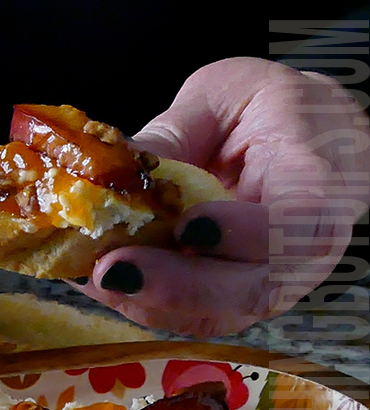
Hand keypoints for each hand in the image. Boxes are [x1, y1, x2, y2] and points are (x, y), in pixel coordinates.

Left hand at [71, 57, 369, 337]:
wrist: (300, 133)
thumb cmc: (267, 107)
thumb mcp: (224, 96)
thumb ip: (176, 132)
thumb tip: (113, 168)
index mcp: (316, 182)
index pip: (300, 226)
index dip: (244, 236)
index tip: (187, 228)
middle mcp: (303, 248)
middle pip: (254, 290)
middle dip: (177, 288)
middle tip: (112, 271)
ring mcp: (270, 279)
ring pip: (218, 313)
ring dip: (150, 302)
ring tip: (93, 275)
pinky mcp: (235, 293)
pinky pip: (194, 312)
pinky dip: (143, 302)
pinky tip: (100, 279)